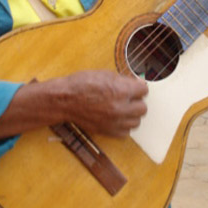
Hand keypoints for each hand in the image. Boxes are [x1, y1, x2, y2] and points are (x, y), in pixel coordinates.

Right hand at [0, 70, 147, 144]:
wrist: (64, 100)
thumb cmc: (82, 84)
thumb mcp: (105, 75)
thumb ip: (124, 81)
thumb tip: (138, 84)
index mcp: (121, 91)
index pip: (144, 91)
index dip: (138, 88)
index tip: (133, 88)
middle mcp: (120, 108)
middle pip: (142, 108)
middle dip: (136, 102)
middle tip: (127, 98)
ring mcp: (114, 122)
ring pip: (136, 122)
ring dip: (130, 115)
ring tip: (121, 109)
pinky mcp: (107, 131)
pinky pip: (125, 132)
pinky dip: (122, 126)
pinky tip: (115, 118)